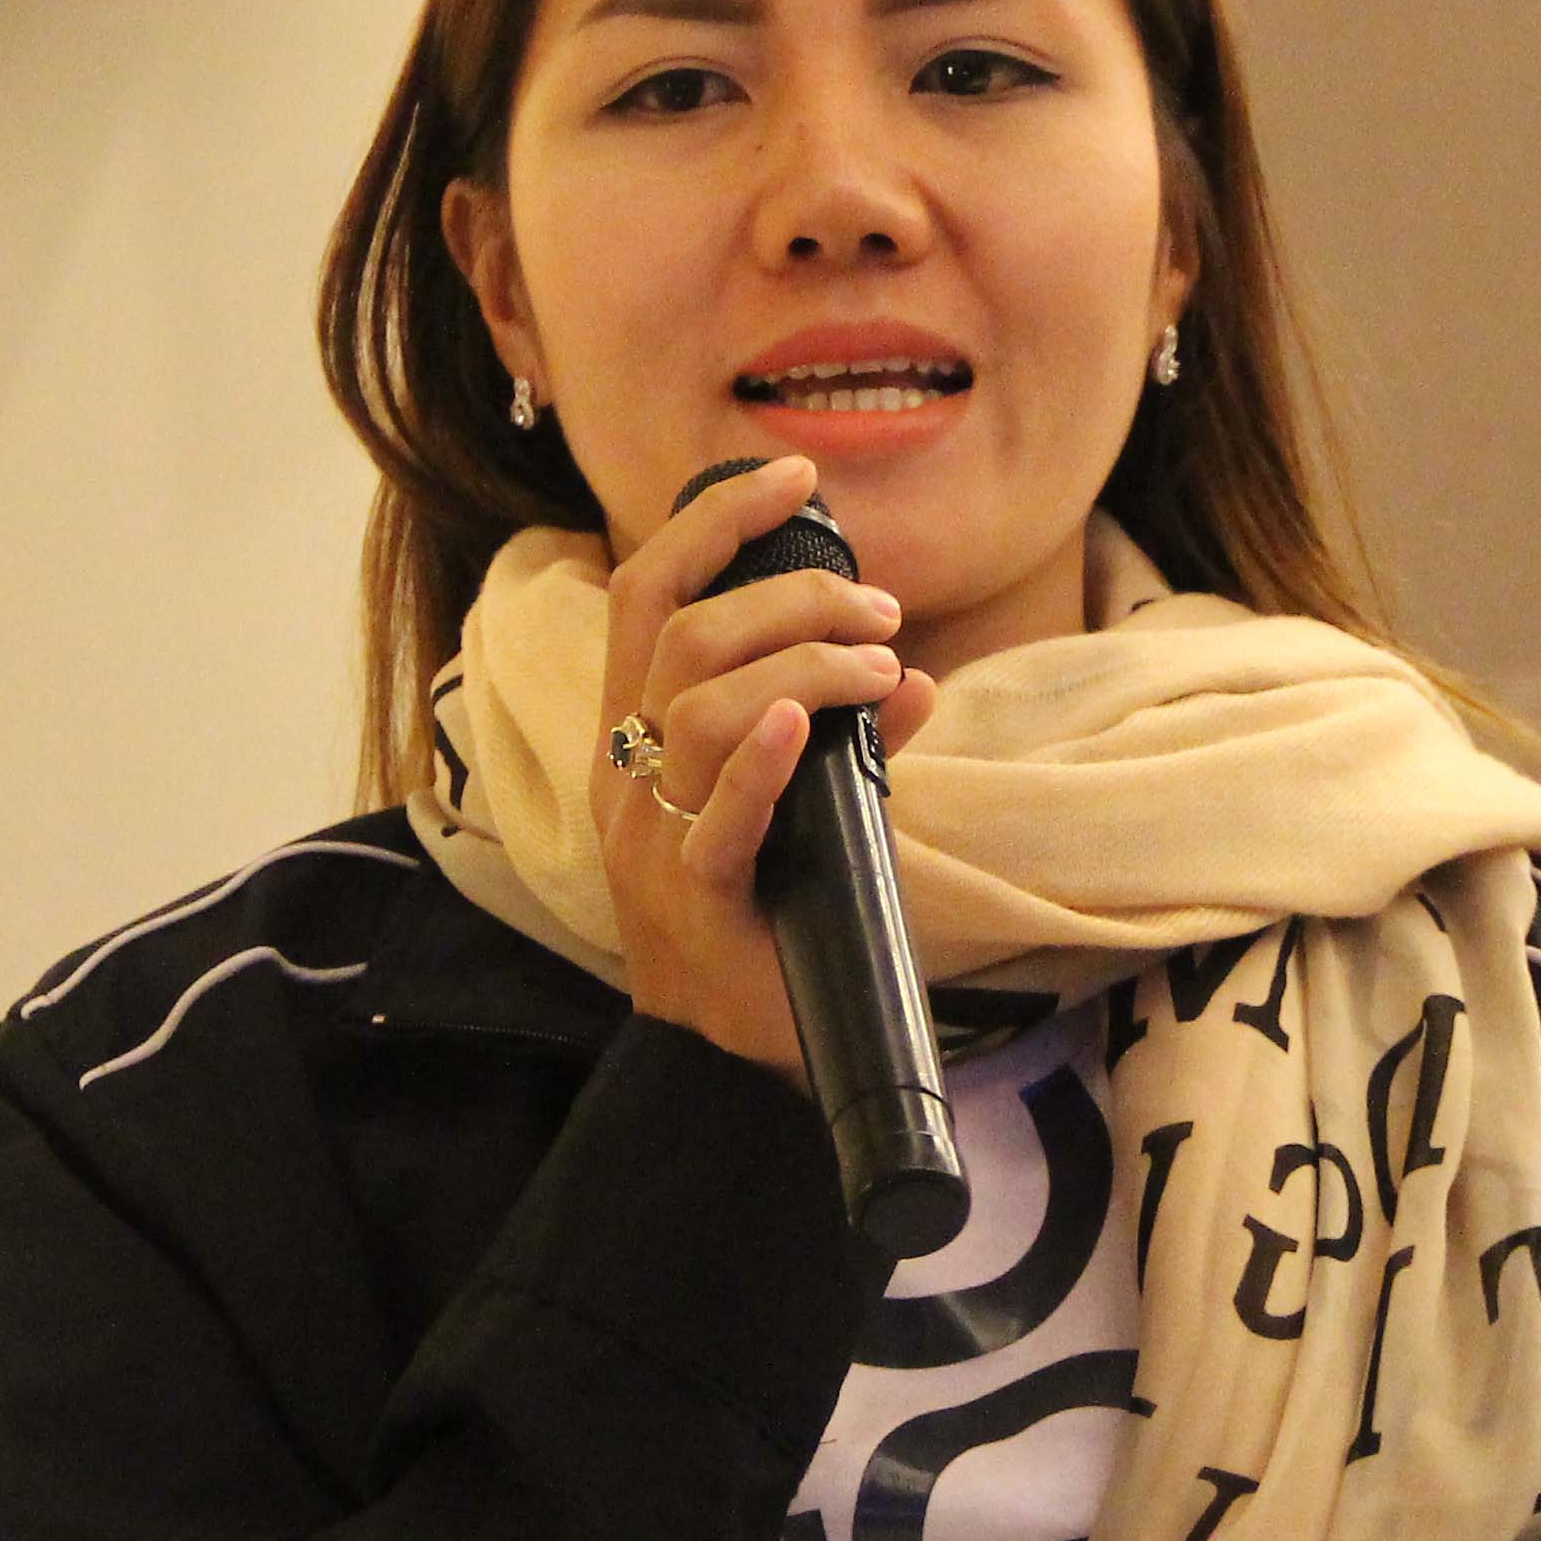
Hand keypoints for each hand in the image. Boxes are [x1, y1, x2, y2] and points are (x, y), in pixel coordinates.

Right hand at [594, 454, 942, 1074]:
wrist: (732, 1065)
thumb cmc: (771, 926)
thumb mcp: (812, 816)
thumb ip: (850, 748)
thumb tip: (913, 680)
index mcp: (637, 738)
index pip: (648, 592)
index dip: (714, 520)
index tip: (795, 475)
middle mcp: (627, 773)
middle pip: (679, 628)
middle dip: (790, 590)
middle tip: (883, 608)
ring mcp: (650, 835)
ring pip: (699, 701)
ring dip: (805, 663)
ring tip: (882, 665)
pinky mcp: (692, 900)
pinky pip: (717, 815)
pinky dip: (764, 759)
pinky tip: (810, 723)